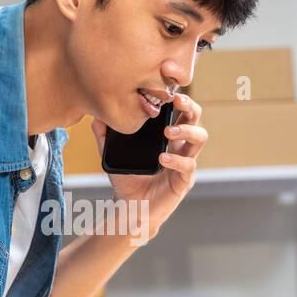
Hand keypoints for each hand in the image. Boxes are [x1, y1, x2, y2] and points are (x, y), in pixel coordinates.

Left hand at [90, 93, 206, 240]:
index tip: (166, 89)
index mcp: (166, 135)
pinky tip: (163, 158)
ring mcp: (184, 161)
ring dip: (186, 130)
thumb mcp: (112, 154)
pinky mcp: (184, 180)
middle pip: (195, 118)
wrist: (131, 208)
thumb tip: (96, 117)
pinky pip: (189, 166)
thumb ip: (104, 136)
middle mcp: (179, 145)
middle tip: (177, 101)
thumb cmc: (127, 179)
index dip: (177, 97)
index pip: (178, 110)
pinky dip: (177, 160)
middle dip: (189, 106)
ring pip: (200, 138)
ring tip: (168, 132)